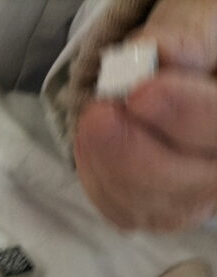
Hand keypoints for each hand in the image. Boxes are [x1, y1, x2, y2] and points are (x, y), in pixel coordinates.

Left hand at [74, 0, 216, 231]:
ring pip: (137, 197)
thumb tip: (156, 51)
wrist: (183, 93)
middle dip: (124, 147)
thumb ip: (184, 43)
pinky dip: (95, 173)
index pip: (216, 126)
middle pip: (171, 178)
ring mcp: (187, 206)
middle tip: (98, 112)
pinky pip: (115, 206)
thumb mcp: (200, 35)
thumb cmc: (196, 62)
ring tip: (97, 115)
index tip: (139, 95)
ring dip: (102, 156)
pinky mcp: (152, 218)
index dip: (180, 113)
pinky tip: (96, 144)